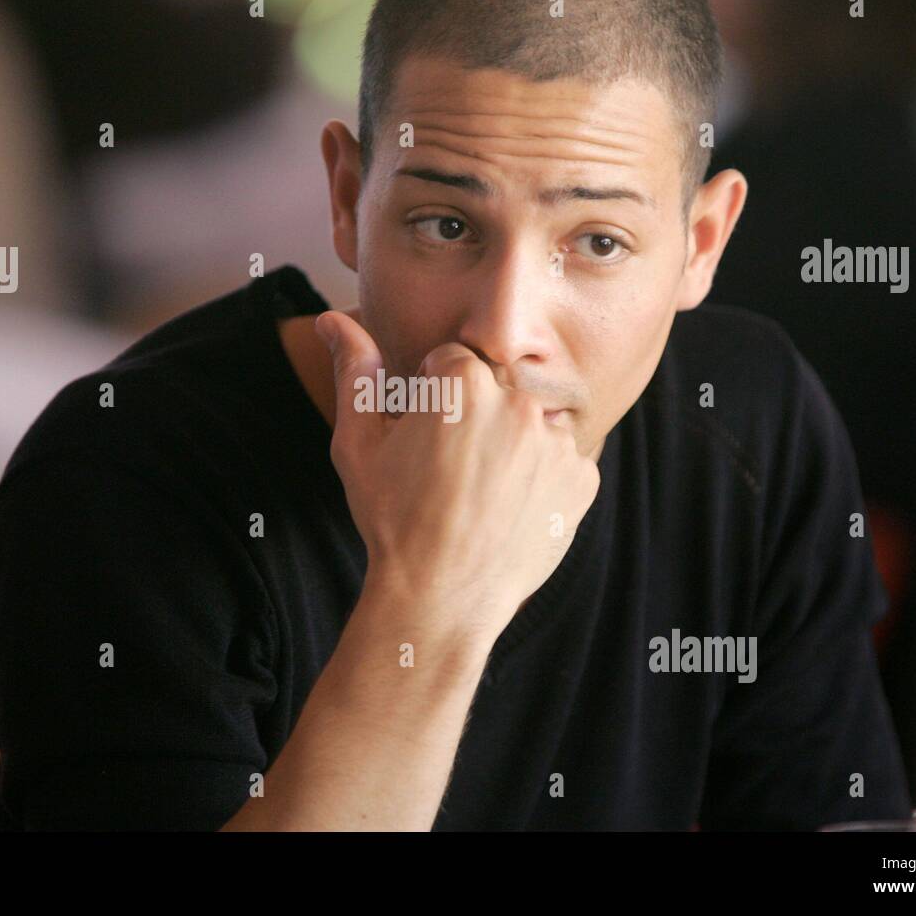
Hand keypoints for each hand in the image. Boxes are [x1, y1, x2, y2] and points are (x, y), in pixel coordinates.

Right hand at [316, 310, 600, 647]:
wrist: (440, 598)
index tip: (425, 439)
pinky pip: (561, 462)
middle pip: (495, 390)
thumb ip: (355, 372)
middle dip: (475, 418)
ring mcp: (556, 441)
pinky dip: (541, 481)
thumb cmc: (392, 520)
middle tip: (450, 472)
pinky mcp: (583, 478)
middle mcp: (518, 401)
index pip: (453, 363)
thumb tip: (332, 318)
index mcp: (463, 381)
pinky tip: (510, 510)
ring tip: (481, 495)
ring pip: (530, 425)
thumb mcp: (359, 444)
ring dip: (511, 447)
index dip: (433, 399)